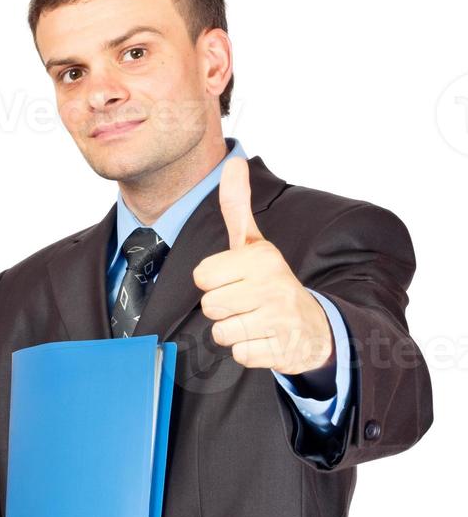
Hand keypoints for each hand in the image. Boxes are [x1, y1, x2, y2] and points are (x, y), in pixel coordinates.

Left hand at [192, 156, 333, 375]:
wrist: (313, 325)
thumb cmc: (272, 282)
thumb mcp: (255, 244)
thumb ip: (237, 207)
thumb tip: (233, 162)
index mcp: (260, 258)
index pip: (202, 276)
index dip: (213, 282)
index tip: (235, 280)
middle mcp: (271, 285)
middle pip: (209, 306)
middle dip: (222, 308)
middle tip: (245, 302)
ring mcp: (277, 320)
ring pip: (221, 332)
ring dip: (233, 331)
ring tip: (253, 320)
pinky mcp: (280, 350)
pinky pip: (239, 354)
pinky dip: (248, 351)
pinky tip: (264, 338)